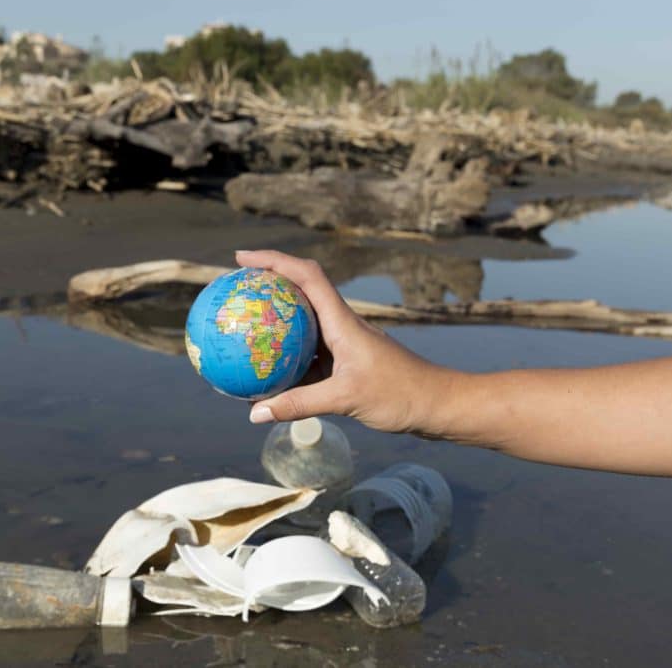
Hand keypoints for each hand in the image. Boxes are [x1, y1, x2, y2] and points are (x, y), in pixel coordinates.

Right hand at [236, 250, 462, 435]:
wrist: (438, 405)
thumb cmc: (400, 395)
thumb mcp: (345, 399)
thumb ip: (299, 404)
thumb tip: (255, 413)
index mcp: (343, 321)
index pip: (305, 276)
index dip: (273, 260)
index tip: (241, 257)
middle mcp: (342, 326)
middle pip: (299, 293)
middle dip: (266, 286)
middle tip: (233, 290)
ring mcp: (344, 345)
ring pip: (302, 327)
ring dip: (274, 325)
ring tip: (241, 330)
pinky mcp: (347, 366)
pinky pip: (308, 357)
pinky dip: (286, 362)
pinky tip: (265, 377)